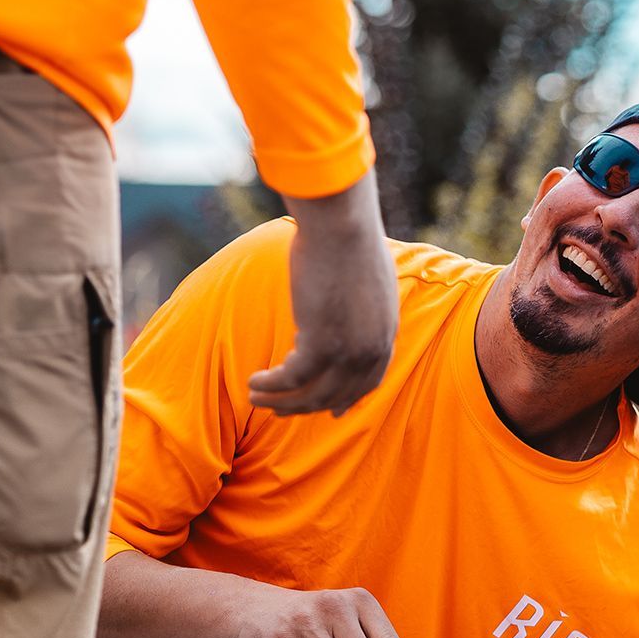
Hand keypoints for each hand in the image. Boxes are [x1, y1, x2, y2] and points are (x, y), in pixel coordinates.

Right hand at [248, 170, 398, 416]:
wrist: (342, 226)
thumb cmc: (351, 239)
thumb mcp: (369, 280)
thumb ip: (365, 306)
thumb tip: (347, 307)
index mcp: (385, 334)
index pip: (370, 382)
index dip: (348, 400)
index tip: (333, 411)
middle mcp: (371, 350)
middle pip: (338, 395)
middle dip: (306, 407)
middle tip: (280, 409)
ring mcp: (348, 351)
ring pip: (312, 394)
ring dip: (282, 402)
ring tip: (257, 398)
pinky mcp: (320, 344)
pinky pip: (291, 378)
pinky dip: (271, 384)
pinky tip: (253, 382)